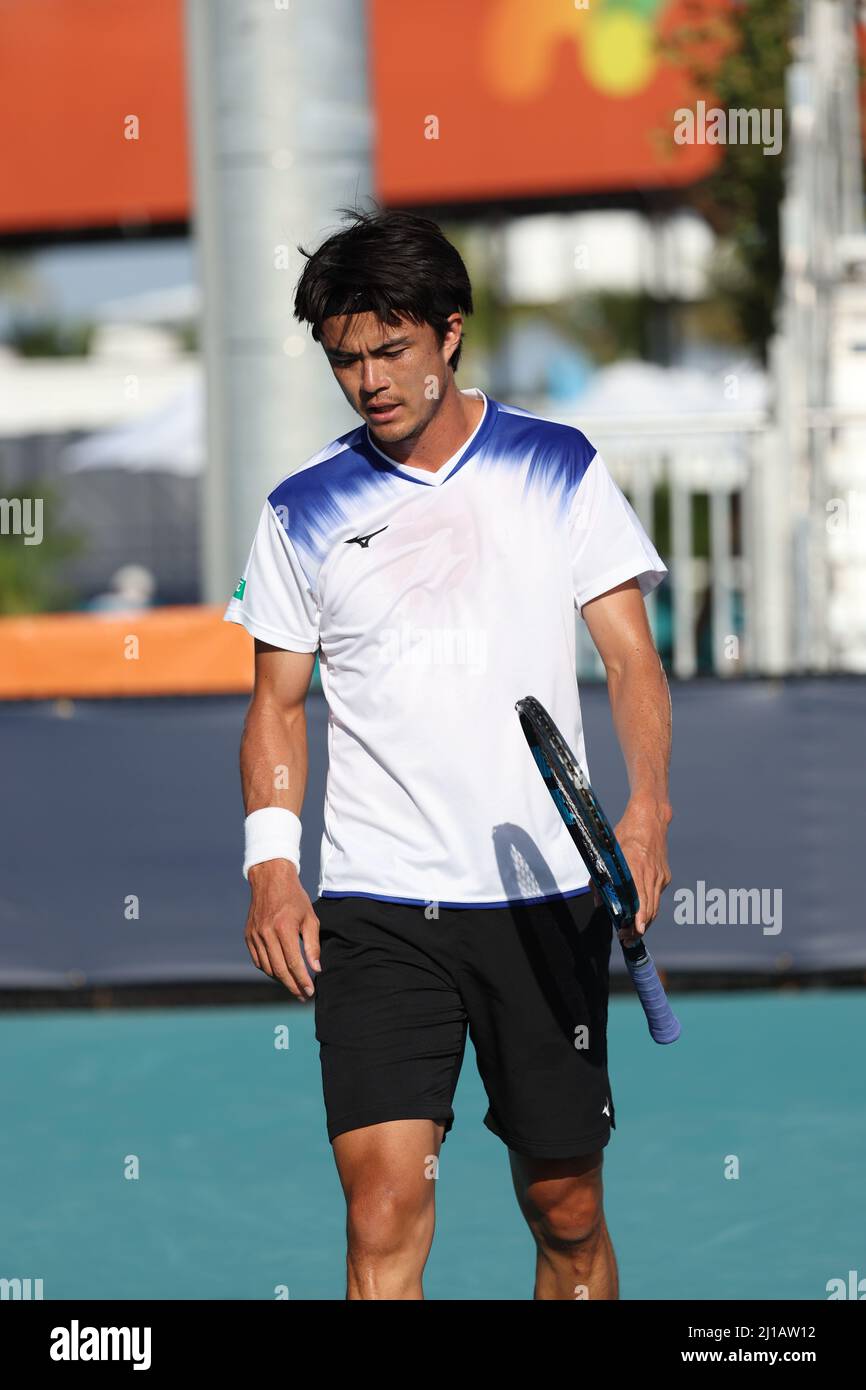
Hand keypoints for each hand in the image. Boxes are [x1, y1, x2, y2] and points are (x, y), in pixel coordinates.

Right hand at [244, 860, 320, 999]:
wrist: (270, 880)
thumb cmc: (295, 898)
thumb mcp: (310, 918)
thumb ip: (313, 945)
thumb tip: (316, 969)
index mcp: (284, 928)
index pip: (293, 963)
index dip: (302, 980)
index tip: (310, 992)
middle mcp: (266, 933)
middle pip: (279, 970)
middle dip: (292, 986)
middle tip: (302, 996)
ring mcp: (255, 935)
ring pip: (267, 967)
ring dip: (280, 980)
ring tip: (294, 985)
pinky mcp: (248, 935)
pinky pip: (258, 960)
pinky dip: (268, 970)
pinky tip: (280, 973)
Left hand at [611, 796, 671, 944]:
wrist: (650, 818)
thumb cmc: (625, 833)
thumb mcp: (606, 852)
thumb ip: (600, 878)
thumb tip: (599, 902)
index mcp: (635, 867)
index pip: (640, 901)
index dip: (637, 919)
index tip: (632, 932)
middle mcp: (651, 875)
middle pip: (649, 910)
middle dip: (638, 928)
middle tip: (626, 939)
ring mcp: (660, 876)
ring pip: (654, 906)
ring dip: (644, 922)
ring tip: (632, 933)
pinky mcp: (665, 875)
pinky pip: (656, 896)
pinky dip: (649, 908)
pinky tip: (639, 914)